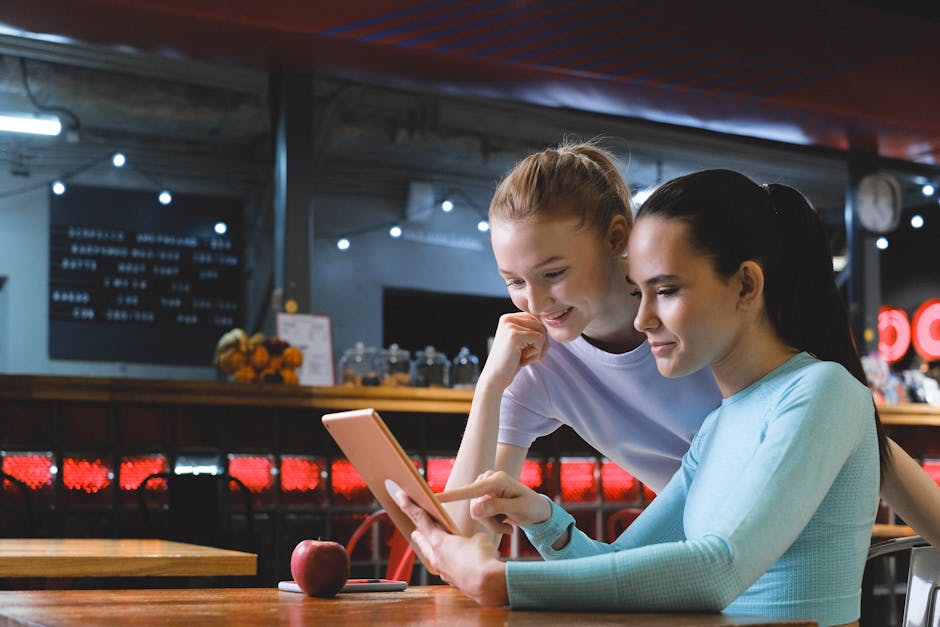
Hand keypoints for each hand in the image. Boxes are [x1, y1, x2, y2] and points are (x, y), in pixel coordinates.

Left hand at [391, 486, 507, 606]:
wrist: (488, 585)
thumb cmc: (481, 558)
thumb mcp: (478, 537)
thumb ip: (470, 535)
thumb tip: (471, 540)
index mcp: (439, 542)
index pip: (421, 519)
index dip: (409, 507)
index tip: (400, 497)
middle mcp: (437, 557)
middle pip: (422, 541)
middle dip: (418, 533)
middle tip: (415, 529)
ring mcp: (444, 571)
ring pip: (432, 557)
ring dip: (430, 550)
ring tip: (433, 546)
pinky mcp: (453, 581)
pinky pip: (444, 568)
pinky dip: (445, 562)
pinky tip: (453, 562)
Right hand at [438, 470, 551, 535]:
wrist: (537, 509)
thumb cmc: (531, 507)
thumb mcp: (517, 509)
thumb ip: (496, 508)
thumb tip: (474, 509)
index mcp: (496, 480)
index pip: (471, 490)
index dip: (452, 495)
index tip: (434, 497)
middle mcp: (487, 480)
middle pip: (474, 508)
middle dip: (490, 521)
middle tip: (507, 525)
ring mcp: (484, 487)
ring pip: (476, 513)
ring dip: (492, 523)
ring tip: (507, 523)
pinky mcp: (482, 495)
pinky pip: (479, 514)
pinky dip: (492, 522)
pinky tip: (505, 520)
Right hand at [480, 313, 549, 389]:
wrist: (496, 377)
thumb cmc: (511, 361)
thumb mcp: (522, 341)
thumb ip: (532, 330)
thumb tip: (551, 324)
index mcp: (508, 318)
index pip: (537, 320)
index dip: (540, 336)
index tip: (530, 350)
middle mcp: (508, 319)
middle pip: (541, 324)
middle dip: (542, 343)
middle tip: (529, 356)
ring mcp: (510, 326)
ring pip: (542, 332)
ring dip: (539, 349)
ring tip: (525, 357)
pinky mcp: (514, 335)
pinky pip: (539, 339)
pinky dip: (536, 353)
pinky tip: (524, 360)